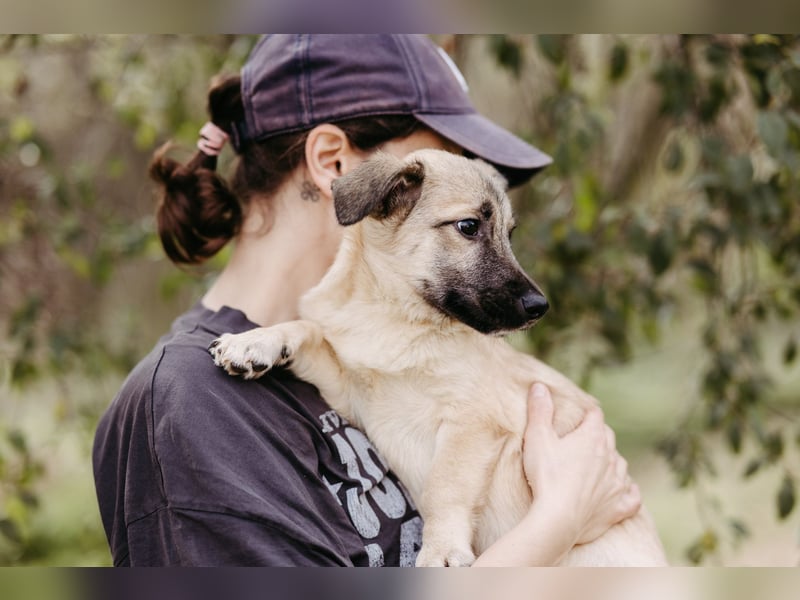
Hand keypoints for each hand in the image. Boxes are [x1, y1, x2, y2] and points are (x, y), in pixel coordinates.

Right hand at [522, 382, 640, 545]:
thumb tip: (540, 385)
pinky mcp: (619, 507)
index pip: (594, 415)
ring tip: (599, 463)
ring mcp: (617, 483)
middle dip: (598, 434)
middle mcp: (610, 456)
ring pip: (621, 464)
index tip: (578, 415)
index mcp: (592, 437)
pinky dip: (628, 492)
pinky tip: (623, 490)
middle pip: (608, 437)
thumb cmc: (546, 476)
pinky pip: (632, 496)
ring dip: (611, 462)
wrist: (558, 519)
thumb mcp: (537, 438)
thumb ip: (539, 410)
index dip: (585, 413)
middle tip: (582, 439)